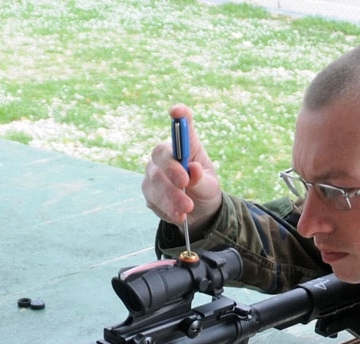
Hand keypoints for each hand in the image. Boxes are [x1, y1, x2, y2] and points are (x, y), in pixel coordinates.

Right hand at [142, 104, 222, 234]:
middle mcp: (164, 157)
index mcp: (184, 147)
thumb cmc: (205, 190)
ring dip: (170, 196)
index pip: (180, 128)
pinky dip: (166, 208)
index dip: (179, 117)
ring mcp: (152, 174)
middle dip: (172, 171)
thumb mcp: (211, 186)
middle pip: (161, 157)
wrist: (197, 213)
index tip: (177, 111)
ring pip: (154, 182)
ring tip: (187, 210)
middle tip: (186, 184)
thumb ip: (202, 179)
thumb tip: (194, 170)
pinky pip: (153, 199)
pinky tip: (179, 216)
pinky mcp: (148, 193)